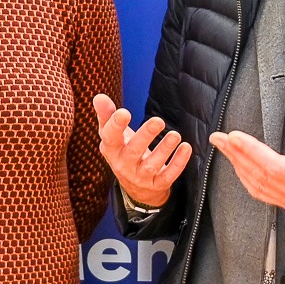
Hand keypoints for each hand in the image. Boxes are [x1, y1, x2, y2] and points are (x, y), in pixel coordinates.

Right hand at [94, 94, 191, 209]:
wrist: (135, 187)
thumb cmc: (123, 152)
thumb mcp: (112, 136)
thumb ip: (107, 115)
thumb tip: (99, 97)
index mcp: (111, 149)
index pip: (110, 137)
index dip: (115, 125)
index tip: (124, 112)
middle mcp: (124, 165)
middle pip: (133, 151)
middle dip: (145, 136)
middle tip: (158, 121)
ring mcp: (140, 177)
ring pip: (151, 165)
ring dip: (164, 150)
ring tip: (175, 135)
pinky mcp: (156, 185)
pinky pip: (168, 176)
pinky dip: (178, 163)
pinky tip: (185, 147)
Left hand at [208, 132, 284, 234]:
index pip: (274, 166)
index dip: (252, 151)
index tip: (235, 136)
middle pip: (259, 175)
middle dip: (236, 155)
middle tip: (218, 137)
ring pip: (257, 185)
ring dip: (237, 165)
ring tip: (223, 147)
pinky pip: (263, 193)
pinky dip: (246, 179)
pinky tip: (239, 168)